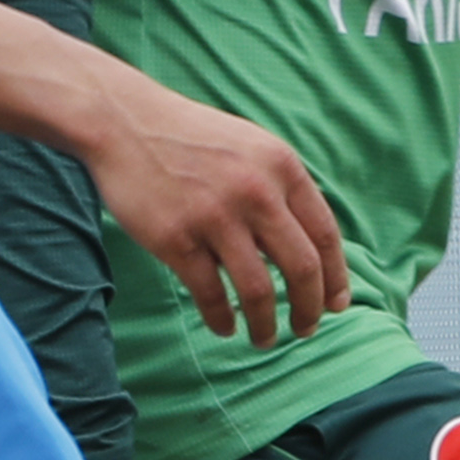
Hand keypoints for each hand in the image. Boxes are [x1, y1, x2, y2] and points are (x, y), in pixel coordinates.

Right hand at [69, 77, 344, 349]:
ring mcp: (215, 216)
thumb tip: (306, 245)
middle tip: (305, 330)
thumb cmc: (189, 137)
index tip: (336, 305)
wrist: (124, 121)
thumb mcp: (250, 146)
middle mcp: (256, 192)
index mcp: (282, 166)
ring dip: (266, 324)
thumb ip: (280, 187)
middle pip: (301, 268)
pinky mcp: (176, 238)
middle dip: (309, 309)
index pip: (324, 234)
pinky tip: (223, 326)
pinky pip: (210, 293)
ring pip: (258, 290)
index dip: (336, 277)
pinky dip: (221, 318)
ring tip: (263, 338)